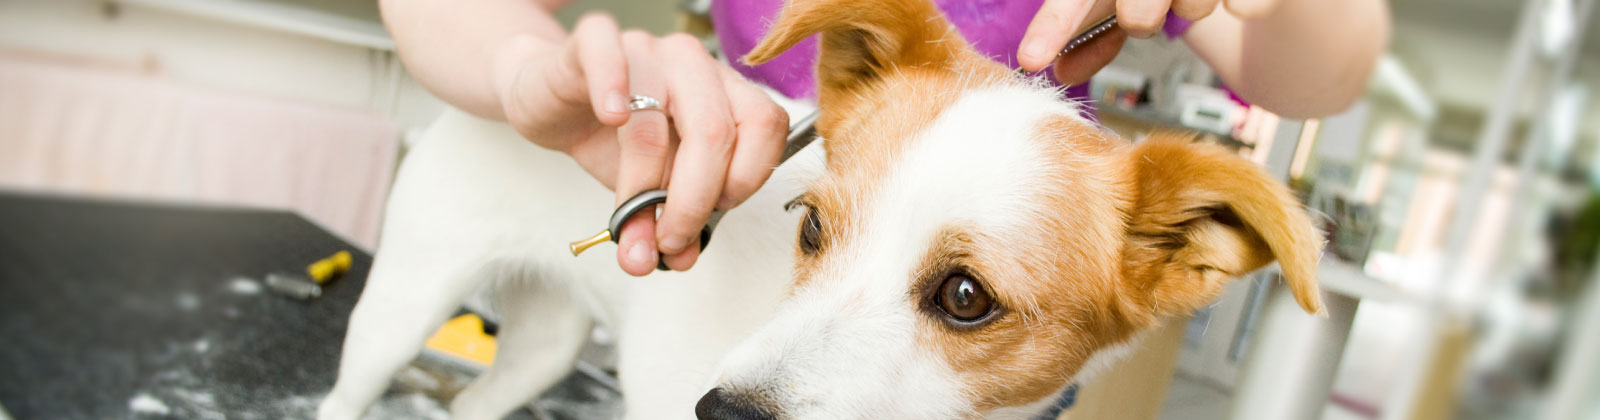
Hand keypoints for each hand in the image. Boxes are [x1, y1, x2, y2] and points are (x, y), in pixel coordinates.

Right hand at [493, 13, 789, 275]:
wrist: (554, 105)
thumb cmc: (613, 141)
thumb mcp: (654, 187)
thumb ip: (674, 219)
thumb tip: (682, 257)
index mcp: (725, 94)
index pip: (764, 126)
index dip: (746, 179)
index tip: (715, 216)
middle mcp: (693, 66)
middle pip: (714, 131)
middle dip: (693, 200)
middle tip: (670, 241)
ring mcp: (645, 49)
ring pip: (656, 114)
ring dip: (642, 182)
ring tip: (630, 222)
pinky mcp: (593, 43)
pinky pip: (607, 53)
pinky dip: (610, 87)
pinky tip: (610, 118)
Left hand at [1017, 0, 1280, 84]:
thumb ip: (1093, 34)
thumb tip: (1059, 73)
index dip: (1055, 27)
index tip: (1032, 60)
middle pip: (1138, 11)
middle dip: (1140, 16)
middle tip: (1143, 17)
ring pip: (1193, 6)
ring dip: (1190, 9)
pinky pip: (1246, 5)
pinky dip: (1244, 4)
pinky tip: (1240, 1)